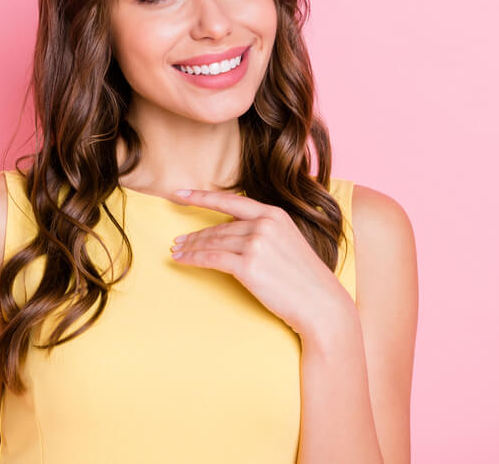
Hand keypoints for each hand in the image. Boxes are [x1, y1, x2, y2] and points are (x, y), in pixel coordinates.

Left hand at [169, 189, 353, 338]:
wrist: (321, 304)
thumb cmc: (304, 279)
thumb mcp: (288, 242)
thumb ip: (264, 231)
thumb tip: (233, 228)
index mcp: (274, 215)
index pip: (230, 200)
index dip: (201, 196)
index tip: (180, 193)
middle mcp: (264, 225)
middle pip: (219, 228)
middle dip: (196, 235)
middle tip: (178, 241)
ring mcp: (256, 244)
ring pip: (213, 243)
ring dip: (191, 247)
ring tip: (177, 251)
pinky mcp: (248, 266)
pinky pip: (211, 258)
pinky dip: (193, 258)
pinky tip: (182, 260)